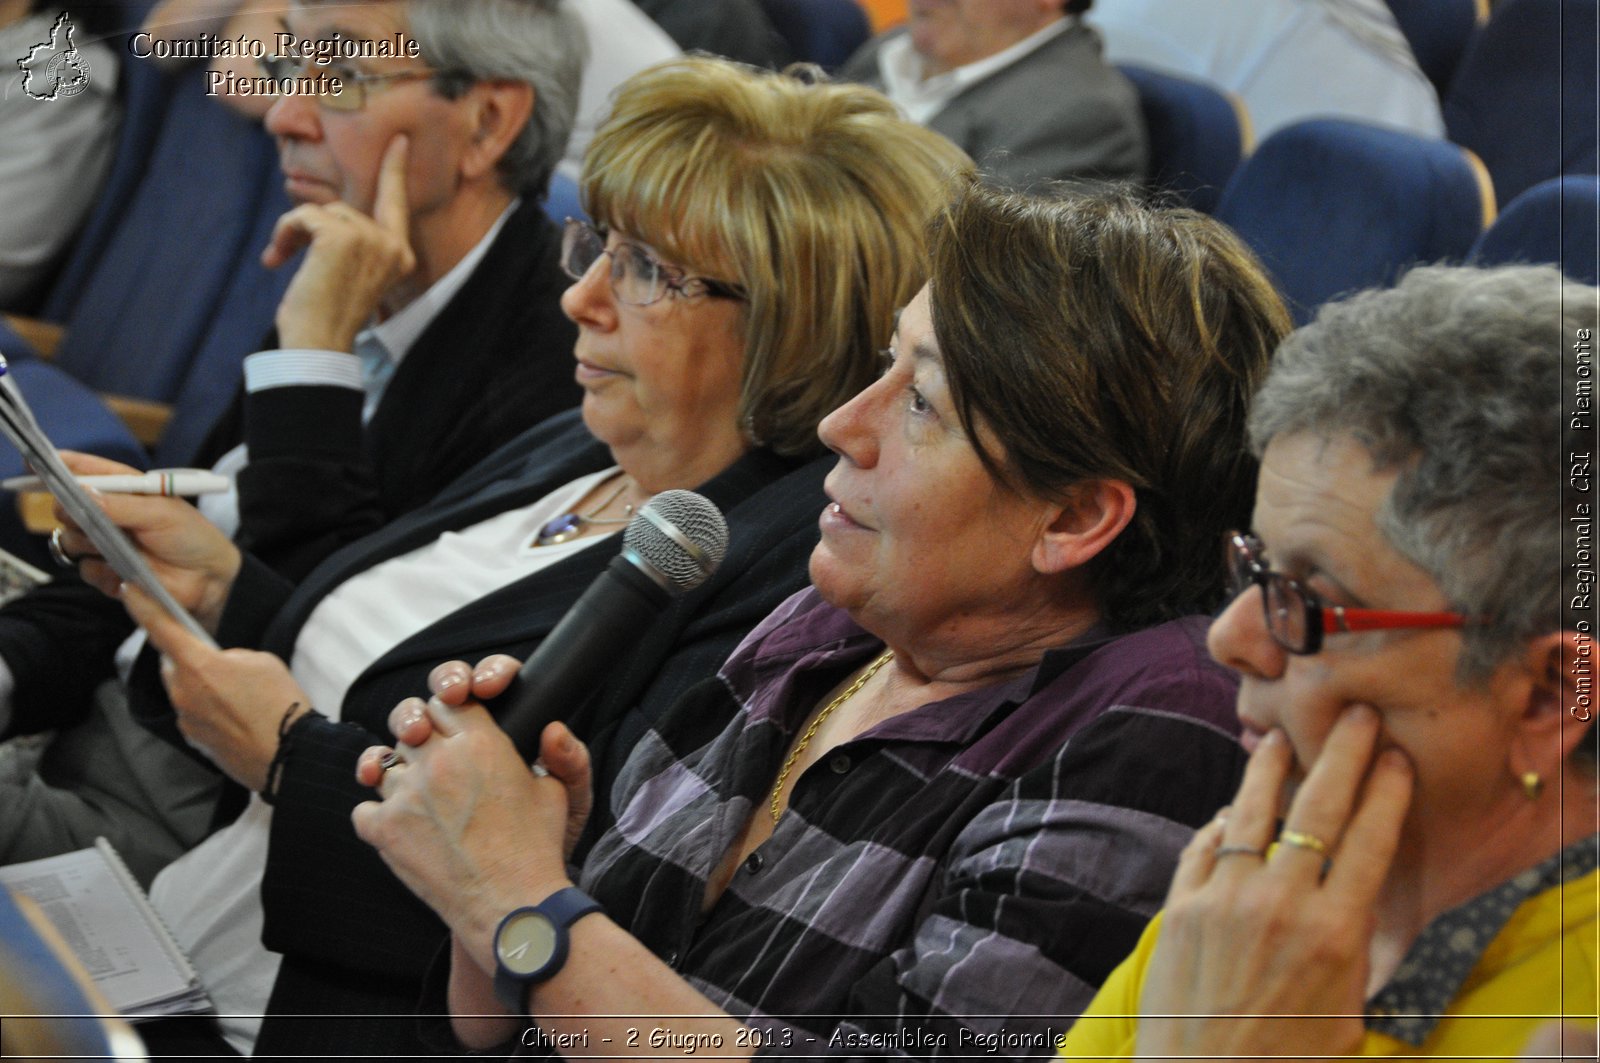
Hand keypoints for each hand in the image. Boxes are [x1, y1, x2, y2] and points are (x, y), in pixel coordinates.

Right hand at [53, 453, 240, 631]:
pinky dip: (100, 571)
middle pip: (66, 507)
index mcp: (128, 493)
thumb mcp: (162, 513)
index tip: (41, 463)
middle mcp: (112, 517)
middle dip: (68, 510)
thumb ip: (121, 504)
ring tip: (113, 546)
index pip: (90, 474)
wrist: (211, 580)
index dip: (64, 467)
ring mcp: (107, 545)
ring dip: (84, 542)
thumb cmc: (193, 538)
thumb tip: (81, 493)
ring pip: (69, 540)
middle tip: (83, 516)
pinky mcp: (108, 574)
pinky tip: (123, 572)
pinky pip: (85, 570)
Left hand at [122, 583, 309, 791]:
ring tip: (236, 693)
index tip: (128, 590)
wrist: (288, 755)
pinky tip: (237, 714)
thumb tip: (220, 664)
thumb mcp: (261, 661)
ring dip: (201, 685)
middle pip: (172, 663)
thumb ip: (231, 655)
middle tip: (219, 659)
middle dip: (188, 657)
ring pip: (184, 689)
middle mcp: (183, 691)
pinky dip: (209, 708)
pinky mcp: (194, 740)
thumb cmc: (279, 703)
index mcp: (198, 665)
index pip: (161, 628)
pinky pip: (194, 713)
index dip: (143, 606)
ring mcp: (186, 718)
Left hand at [264, 134, 416, 350]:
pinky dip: (284, 233)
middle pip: (344, 209)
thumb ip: (354, 244)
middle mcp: (393, 245)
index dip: (395, 170)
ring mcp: (370, 239)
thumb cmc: (326, 316)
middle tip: (284, 255)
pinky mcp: (341, 237)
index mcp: (400, 256)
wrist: (318, 343)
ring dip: (294, 232)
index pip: (396, 204)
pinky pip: (303, 215)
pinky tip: (278, 259)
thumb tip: (323, 213)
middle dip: (311, 228)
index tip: (398, 141)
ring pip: (322, 212)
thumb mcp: (350, 274)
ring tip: (283, 261)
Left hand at [351, 687, 589, 959]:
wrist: (512, 907)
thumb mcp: (559, 793)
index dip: (451, 705)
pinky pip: (364, 808)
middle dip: (419, 727)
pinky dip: (378, 814)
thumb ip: (556, 754)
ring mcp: (407, 794)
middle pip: (411, 719)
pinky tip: (401, 823)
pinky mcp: (385, 830)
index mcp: (481, 743)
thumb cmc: (538, 849)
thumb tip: (551, 727)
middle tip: (427, 744)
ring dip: (400, 772)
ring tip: (420, 792)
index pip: (449, 699)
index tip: (454, 718)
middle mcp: (438, 761)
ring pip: (384, 761)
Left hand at [1134, 705, 1413, 1057]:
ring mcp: (1224, 899)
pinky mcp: (1181, 906)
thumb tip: (1347, 889)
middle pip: (1318, 808)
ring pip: (1250, 811)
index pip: (1369, 840)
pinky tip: (1232, 811)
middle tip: (1356, 717)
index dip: (1386, 792)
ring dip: (1269, 769)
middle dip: (1343, 754)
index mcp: (1335, 932)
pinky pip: (1204, 845)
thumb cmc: (1288, 1058)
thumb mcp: (1346, 1009)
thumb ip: (1350, 944)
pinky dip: (1221, 824)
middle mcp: (1280, 904)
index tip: (1397, 759)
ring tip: (1280, 739)